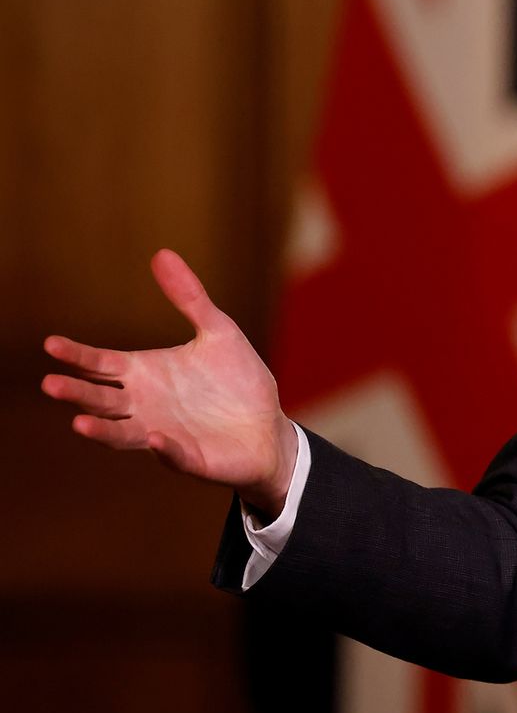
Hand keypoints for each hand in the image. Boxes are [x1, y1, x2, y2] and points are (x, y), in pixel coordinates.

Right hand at [40, 249, 297, 516]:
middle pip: (100, 398)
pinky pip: (174, 455)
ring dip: (102, 429)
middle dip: (77, 392)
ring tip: (79, 422)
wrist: (269, 426)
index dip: (76, 355)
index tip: (51, 344)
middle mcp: (143, 405)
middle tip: (51, 383)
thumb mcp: (218, 330)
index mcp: (144, 373)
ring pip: (121, 434)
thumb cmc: (237, 379)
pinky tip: (158, 438)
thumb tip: (162, 253)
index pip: (100, 363)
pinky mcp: (190, 459)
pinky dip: (166, 449)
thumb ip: (190, 297)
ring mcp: (161, 434)